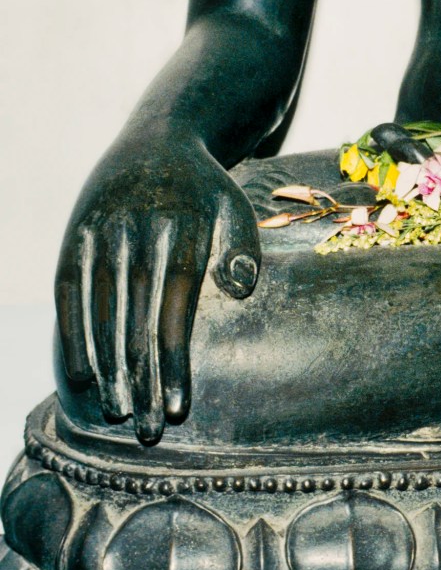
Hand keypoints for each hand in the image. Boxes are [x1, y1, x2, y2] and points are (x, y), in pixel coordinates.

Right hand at [54, 136, 259, 443]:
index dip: (174, 361)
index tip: (176, 407)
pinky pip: (69, 293)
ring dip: (106, 365)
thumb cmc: (206, 190)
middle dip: (140, 378)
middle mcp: (137, 231)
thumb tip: (241, 289)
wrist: (159, 139)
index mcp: (183, 229)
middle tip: (145, 430)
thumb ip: (242, 247)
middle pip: (136, 318)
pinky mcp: (76, 236)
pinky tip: (80, 376)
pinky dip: (72, 335)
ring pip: (100, 310)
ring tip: (115, 412)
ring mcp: (101, 232)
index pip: (176, 307)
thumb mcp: (235, 207)